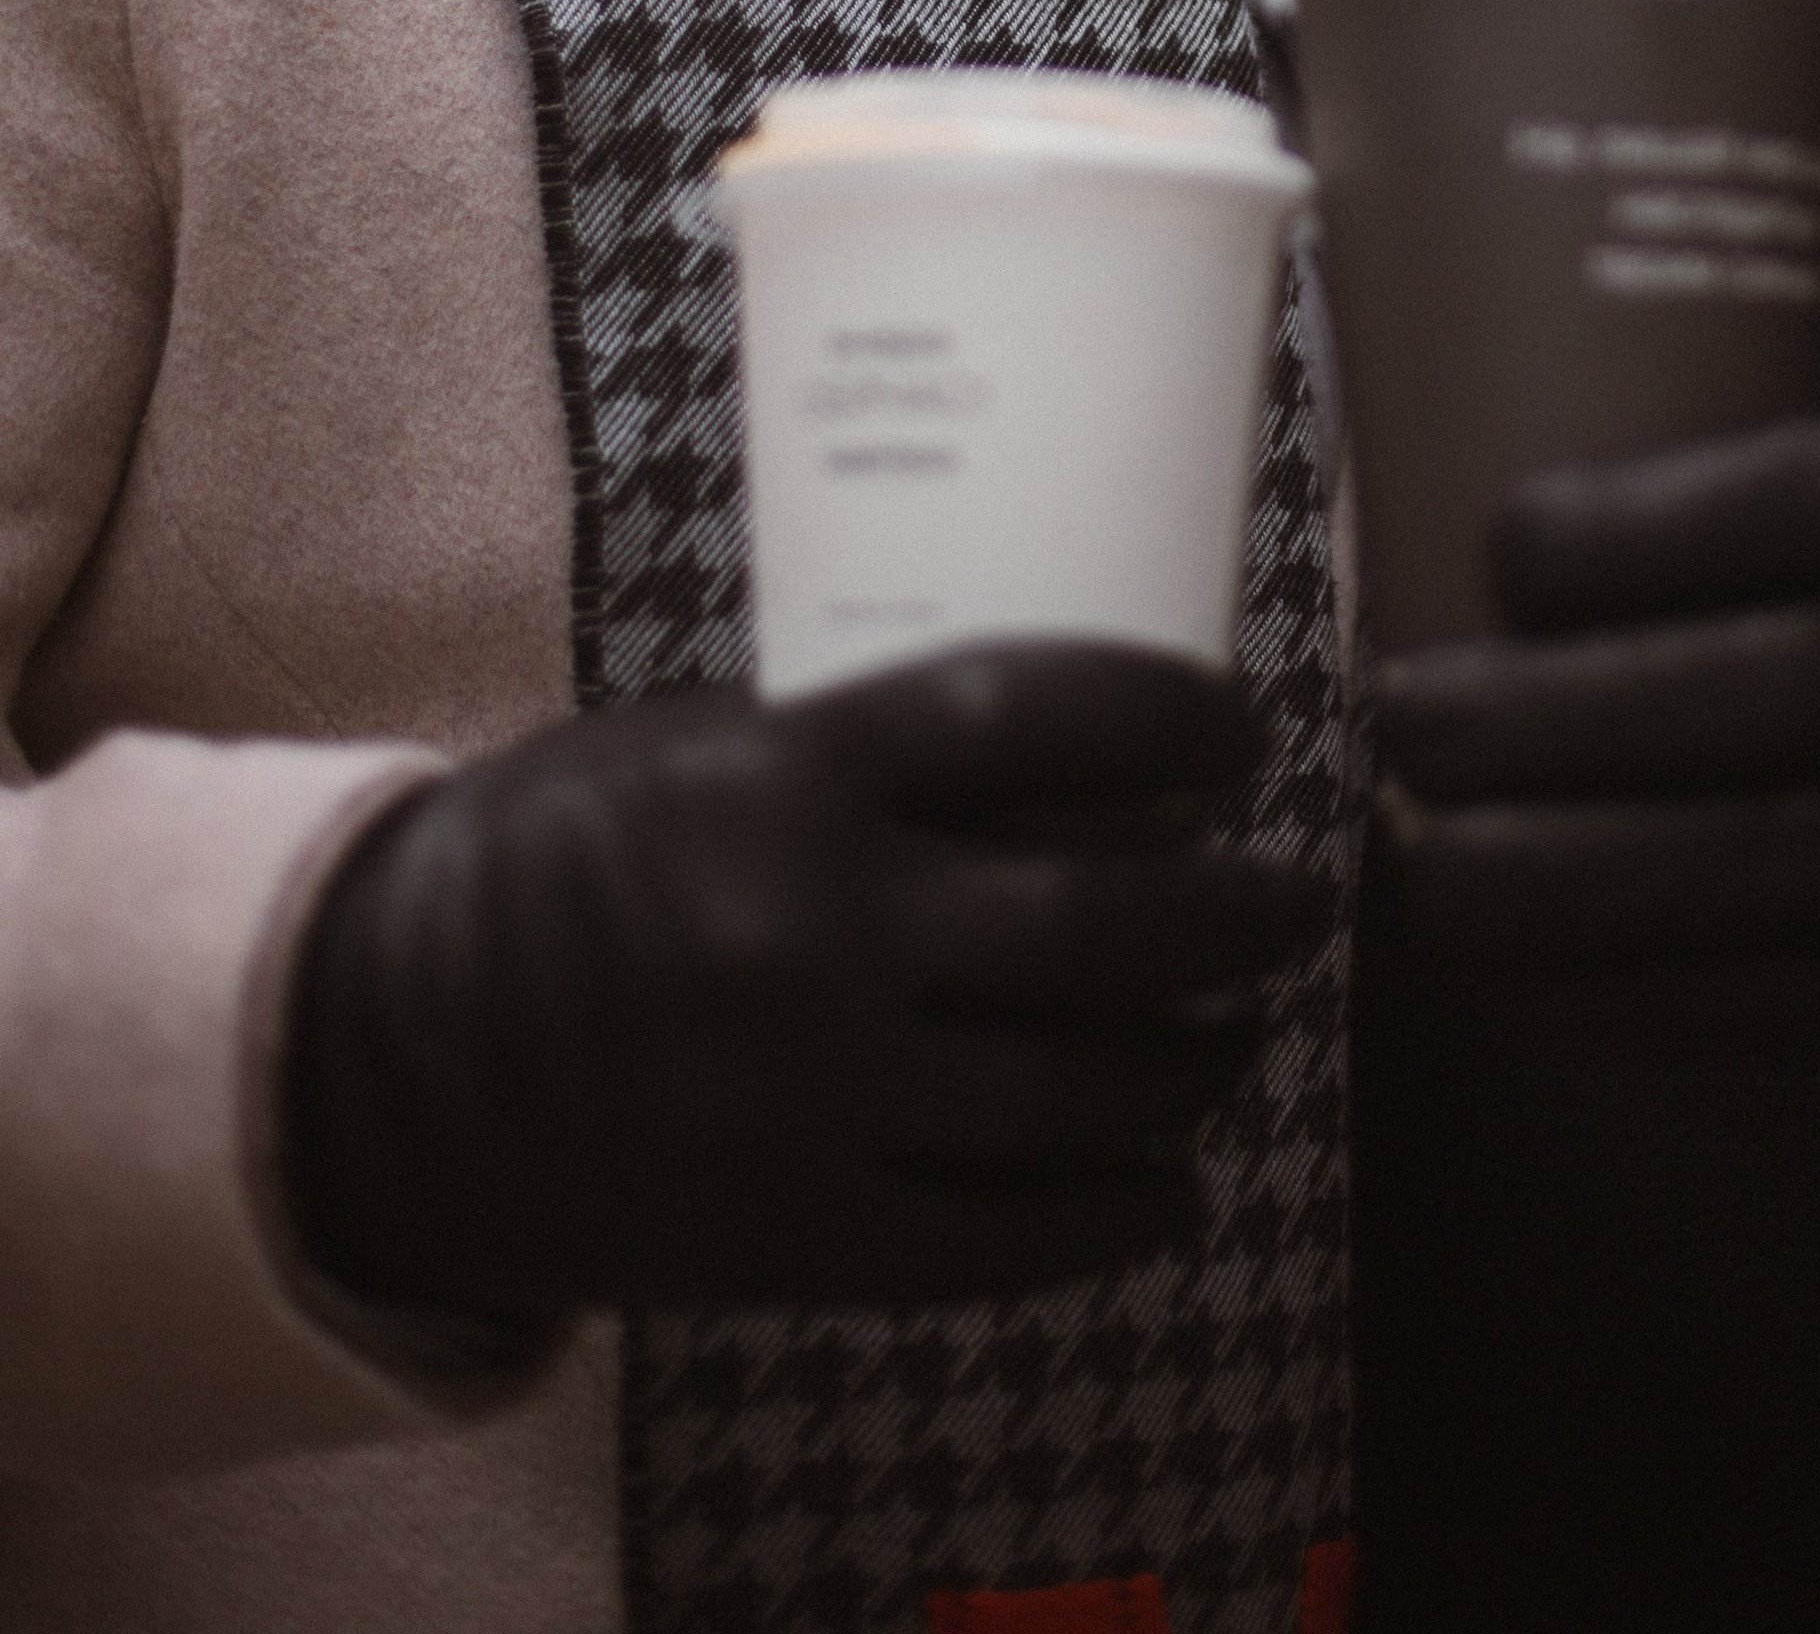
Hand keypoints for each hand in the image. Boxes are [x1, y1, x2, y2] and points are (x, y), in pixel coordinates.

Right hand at [281, 638, 1325, 1322]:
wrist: (382, 1054)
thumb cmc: (555, 858)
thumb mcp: (701, 743)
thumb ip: (869, 752)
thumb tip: (1081, 765)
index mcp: (788, 774)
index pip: (1041, 717)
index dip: (1171, 720)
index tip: (1240, 732)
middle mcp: (818, 933)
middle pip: (1105, 922)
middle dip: (1241, 911)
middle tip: (1301, 899)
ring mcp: (813, 1100)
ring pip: (1081, 1088)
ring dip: (1195, 1059)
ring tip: (1238, 1034)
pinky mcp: (798, 1238)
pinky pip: (1007, 1238)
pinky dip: (1116, 1212)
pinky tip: (1173, 1183)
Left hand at [1371, 420, 1819, 1062]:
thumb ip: (1715, 519)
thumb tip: (1411, 529)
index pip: (1805, 499)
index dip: (1642, 527)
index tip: (1500, 547)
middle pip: (1767, 693)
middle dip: (1555, 717)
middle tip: (1403, 719)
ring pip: (1764, 866)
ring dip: (1564, 877)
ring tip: (1424, 856)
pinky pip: (1785, 1001)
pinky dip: (1630, 992)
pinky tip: (1512, 971)